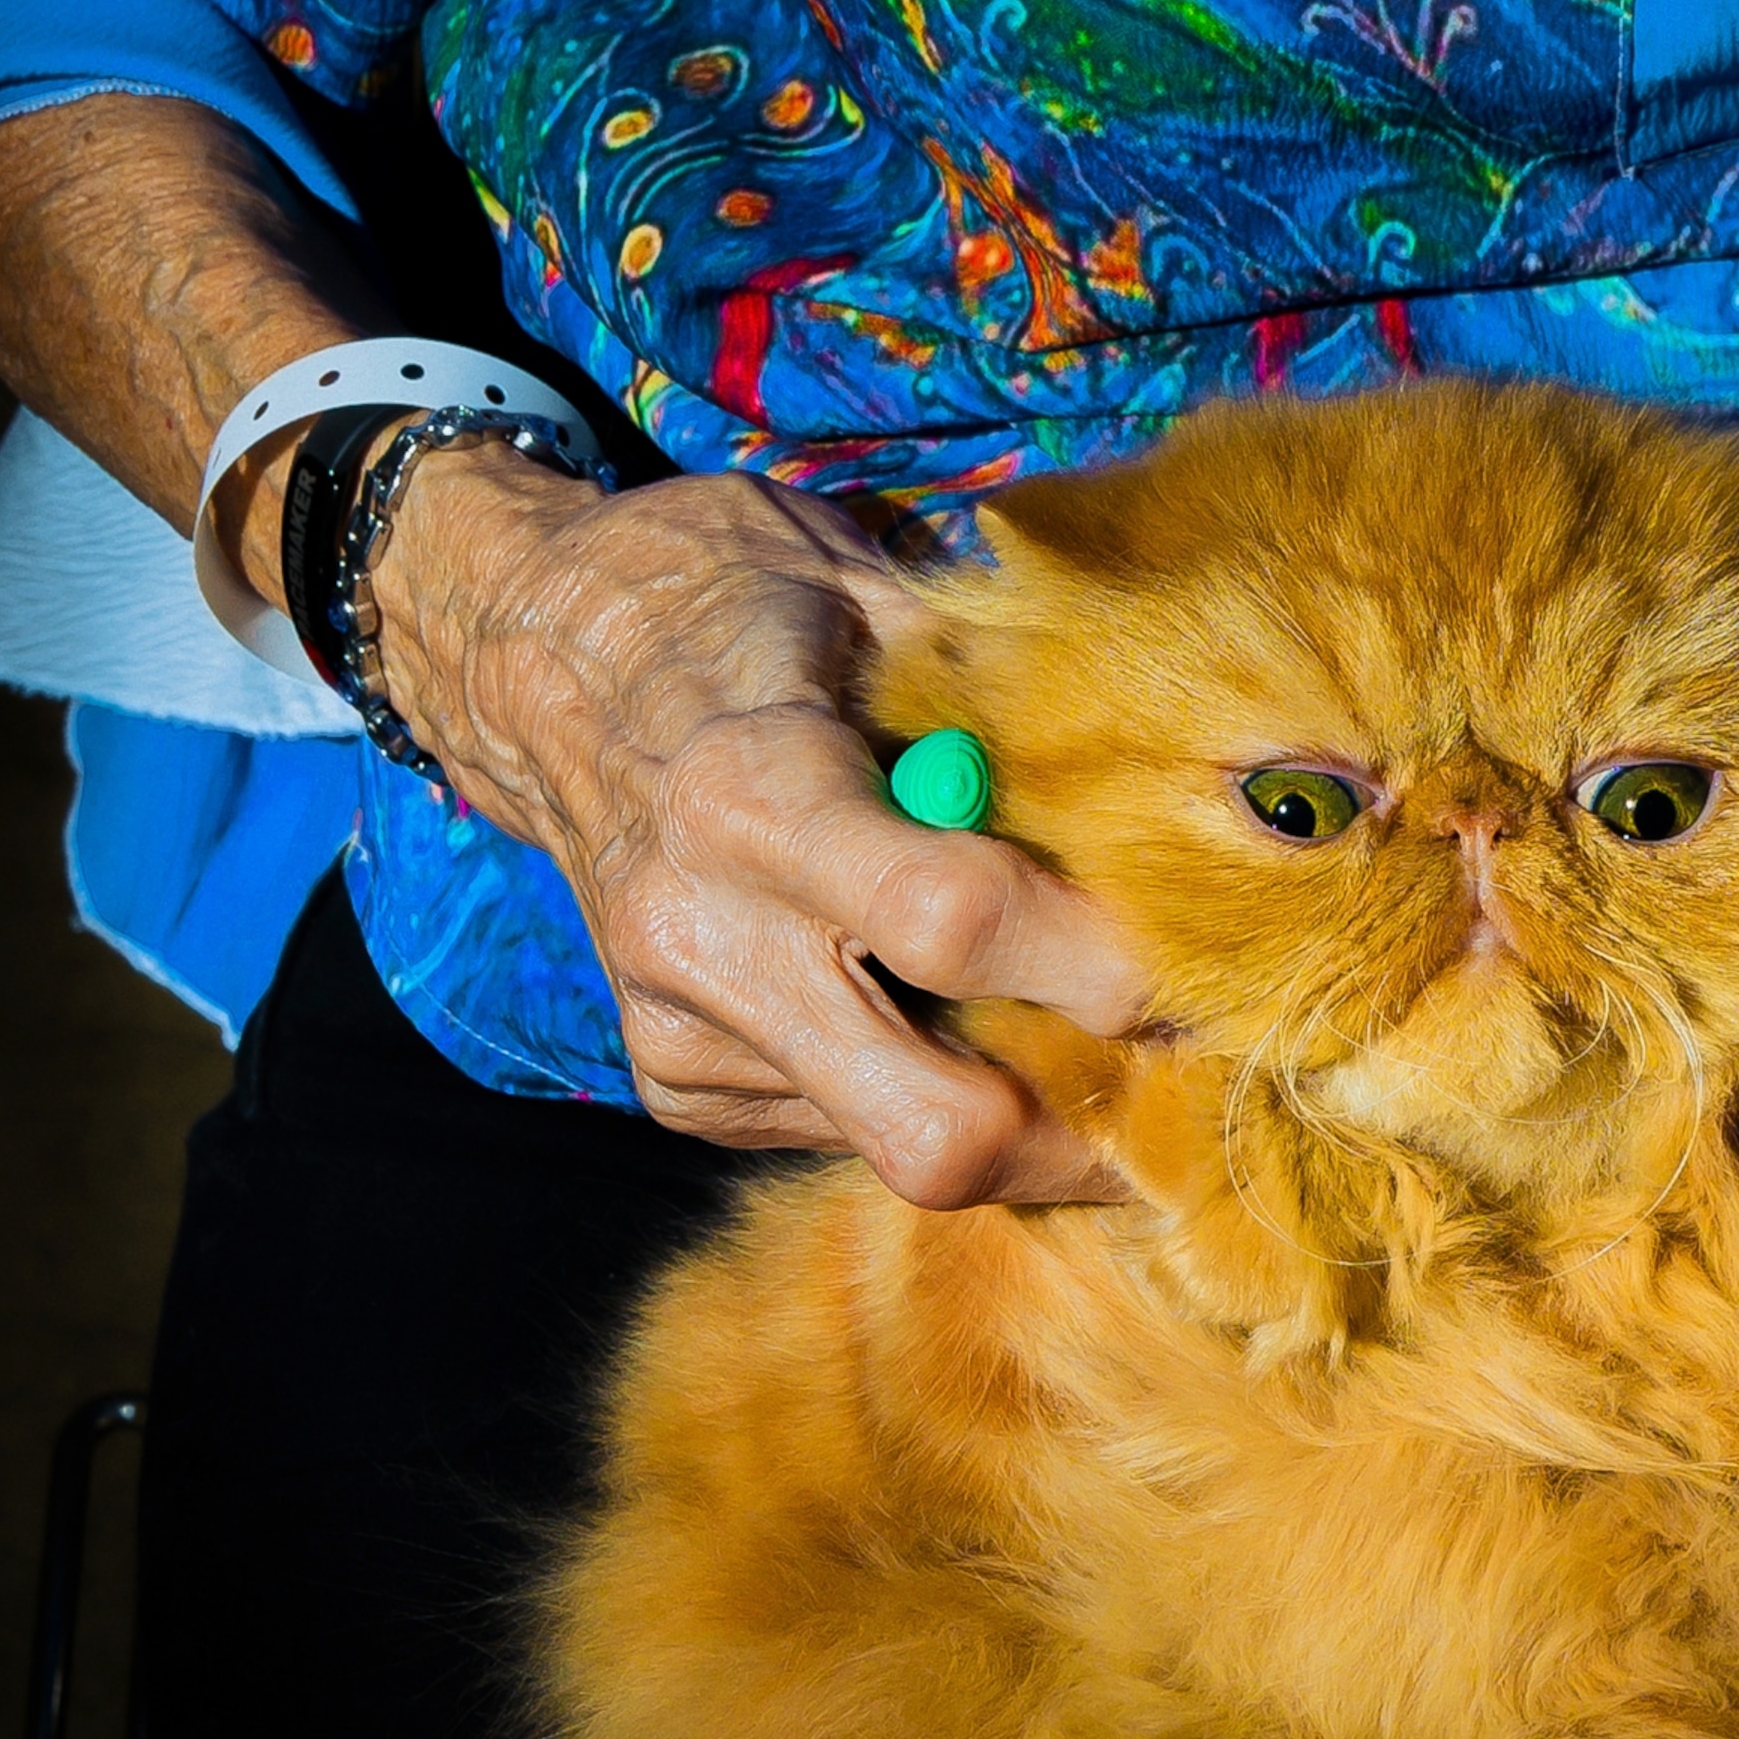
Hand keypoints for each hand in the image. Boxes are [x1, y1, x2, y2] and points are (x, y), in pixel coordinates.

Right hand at [367, 445, 1148, 1205]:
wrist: (535, 651)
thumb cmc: (733, 593)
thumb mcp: (873, 589)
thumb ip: (1012, 694)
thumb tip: (1203, 773)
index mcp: (752, 790)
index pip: (956, 924)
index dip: (1098, 959)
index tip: (1193, 950)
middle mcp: (699, 932)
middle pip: (936, 1130)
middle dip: (1084, 1130)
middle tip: (1179, 1079)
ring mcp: (679, 1026)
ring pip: (905, 1149)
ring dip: (1022, 1107)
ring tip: (1072, 1018)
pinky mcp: (676, 1083)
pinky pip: (851, 1130)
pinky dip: (930, 1081)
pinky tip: (939, 998)